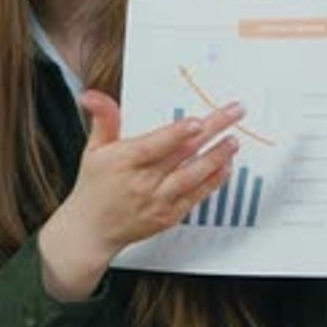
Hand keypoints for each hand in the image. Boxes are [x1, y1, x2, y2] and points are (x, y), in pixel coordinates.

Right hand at [38, 91, 243, 300]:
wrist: (92, 230)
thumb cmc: (94, 187)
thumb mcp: (94, 148)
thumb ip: (104, 118)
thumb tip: (92, 96)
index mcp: (125, 162)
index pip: (155, 146)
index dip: (178, 134)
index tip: (197, 122)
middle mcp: (144, 182)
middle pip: (183, 154)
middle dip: (212, 131)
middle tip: (233, 114)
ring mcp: (159, 201)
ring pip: (194, 177)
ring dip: (217, 157)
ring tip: (233, 140)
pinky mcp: (169, 215)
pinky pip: (196, 196)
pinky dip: (213, 181)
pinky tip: (225, 166)